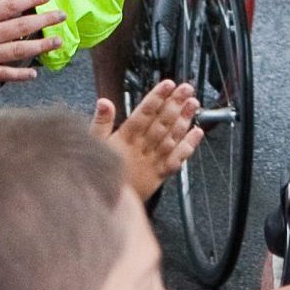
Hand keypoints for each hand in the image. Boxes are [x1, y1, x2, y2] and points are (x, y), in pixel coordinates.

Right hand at [91, 79, 200, 200]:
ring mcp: (152, 161)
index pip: (142, 114)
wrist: (106, 205)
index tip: (168, 84)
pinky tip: (197, 132)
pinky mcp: (160, 174)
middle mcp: (140, 149)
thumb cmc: (98, 172)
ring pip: (171, 137)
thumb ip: (100, 122)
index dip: (156, 98)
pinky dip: (188, 146)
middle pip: (160, 123)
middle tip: (187, 88)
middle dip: (175, 104)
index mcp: (123, 139)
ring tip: (194, 104)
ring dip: (184, 120)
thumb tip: (104, 101)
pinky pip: (177, 159)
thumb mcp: (91, 145)